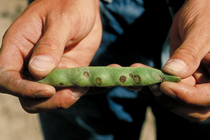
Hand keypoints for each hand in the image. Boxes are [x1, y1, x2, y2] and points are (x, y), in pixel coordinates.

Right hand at [0, 0, 101, 112]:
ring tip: (90, 83)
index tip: (48, 90)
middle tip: (74, 93)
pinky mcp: (70, 71)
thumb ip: (50, 44)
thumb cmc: (68, 4)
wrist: (84, 5)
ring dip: (71, 97)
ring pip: (53, 97)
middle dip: (50, 101)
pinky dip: (93, 87)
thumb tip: (37, 71)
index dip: (22, 90)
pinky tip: (110, 71)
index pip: (7, 78)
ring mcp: (52, 70)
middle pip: (29, 96)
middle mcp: (32, 63)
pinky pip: (77, 87)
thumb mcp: (61, 20)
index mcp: (19, 47)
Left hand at [151, 0, 209, 120]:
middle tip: (152, 85)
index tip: (165, 86)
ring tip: (140, 78)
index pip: (208, 96)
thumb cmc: (206, 13)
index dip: (187, 96)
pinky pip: (166, 87)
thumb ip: (190, 53)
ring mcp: (195, 82)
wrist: (199, 9)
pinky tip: (138, 75)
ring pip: (177, 100)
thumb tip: (173, 73)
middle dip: (169, 99)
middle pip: (193, 107)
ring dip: (157, 93)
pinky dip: (151, 84)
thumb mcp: (200, 31)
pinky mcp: (180, 78)